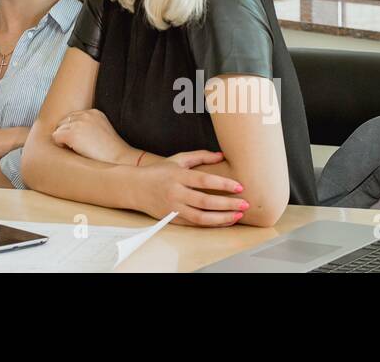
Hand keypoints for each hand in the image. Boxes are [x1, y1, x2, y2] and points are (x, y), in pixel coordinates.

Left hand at [50, 107, 138, 164]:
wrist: (120, 158)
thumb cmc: (112, 151)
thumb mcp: (102, 131)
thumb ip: (89, 126)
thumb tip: (73, 132)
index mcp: (94, 112)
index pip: (73, 117)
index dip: (73, 130)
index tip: (81, 140)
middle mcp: (85, 114)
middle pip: (63, 122)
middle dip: (66, 133)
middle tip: (76, 146)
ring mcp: (78, 124)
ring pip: (58, 129)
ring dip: (63, 140)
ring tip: (76, 150)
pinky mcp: (72, 135)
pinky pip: (56, 137)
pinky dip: (60, 145)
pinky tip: (72, 151)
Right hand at [131, 156, 248, 226]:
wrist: (134, 188)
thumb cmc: (159, 171)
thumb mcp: (177, 159)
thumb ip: (200, 156)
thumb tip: (221, 155)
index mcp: (178, 175)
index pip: (204, 181)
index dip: (223, 184)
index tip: (240, 186)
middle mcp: (175, 192)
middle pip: (205, 201)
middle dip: (228, 204)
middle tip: (245, 204)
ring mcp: (174, 207)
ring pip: (201, 217)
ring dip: (222, 218)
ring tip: (238, 216)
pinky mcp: (173, 219)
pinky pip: (195, 224)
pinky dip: (211, 224)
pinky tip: (224, 221)